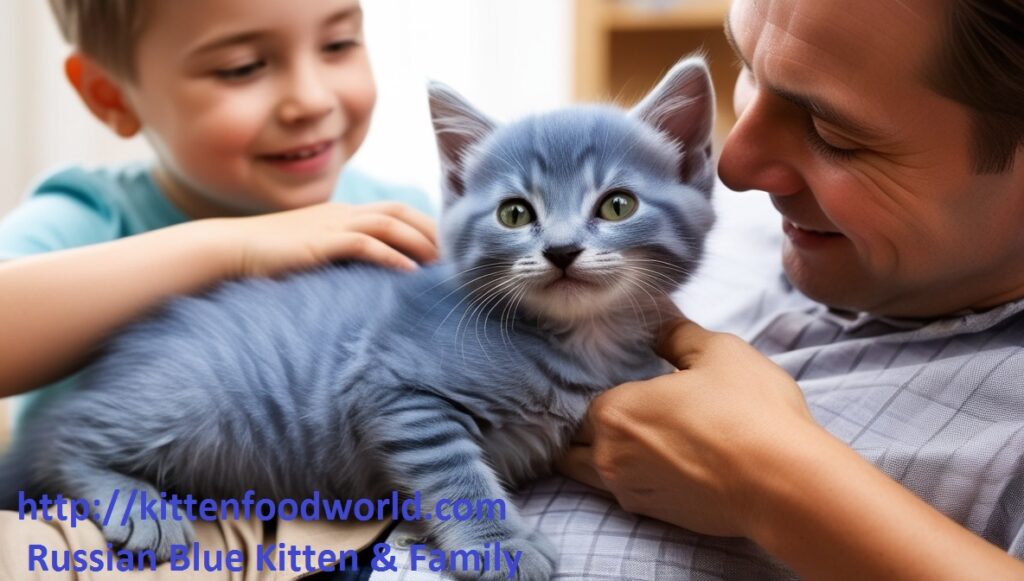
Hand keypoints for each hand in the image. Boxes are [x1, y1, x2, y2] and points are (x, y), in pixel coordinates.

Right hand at [212, 202, 438, 278]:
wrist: (227, 250)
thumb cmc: (267, 258)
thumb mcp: (311, 253)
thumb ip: (338, 258)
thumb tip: (366, 277)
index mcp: (341, 214)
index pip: (394, 210)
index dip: (424, 225)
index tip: (445, 248)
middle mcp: (341, 214)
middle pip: (399, 211)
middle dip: (431, 230)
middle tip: (456, 255)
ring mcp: (330, 225)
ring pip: (388, 225)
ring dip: (419, 242)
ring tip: (442, 264)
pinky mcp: (319, 243)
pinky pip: (363, 244)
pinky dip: (389, 256)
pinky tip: (408, 272)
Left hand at [558, 316, 818, 537]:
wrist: (784, 485)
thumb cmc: (749, 412)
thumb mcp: (716, 351)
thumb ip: (676, 333)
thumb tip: (658, 315)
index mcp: (613, 412)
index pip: (584, 397)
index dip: (603, 386)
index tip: (625, 381)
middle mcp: (609, 457)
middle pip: (577, 440)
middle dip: (591, 426)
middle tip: (628, 409)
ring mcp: (631, 492)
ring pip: (595, 471)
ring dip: (609, 454)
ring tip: (645, 436)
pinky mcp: (656, 518)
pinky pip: (628, 492)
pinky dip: (637, 477)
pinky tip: (667, 461)